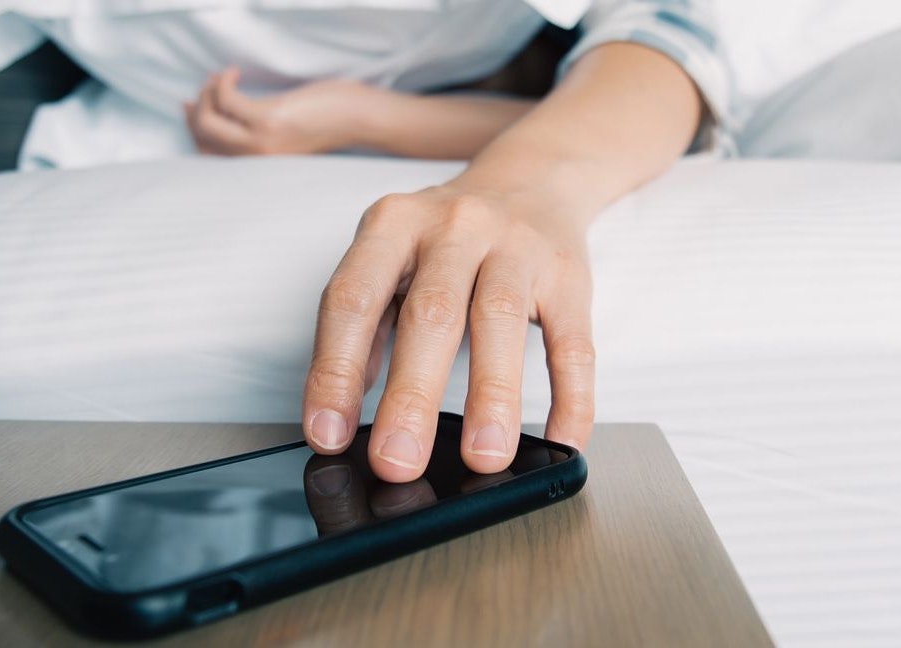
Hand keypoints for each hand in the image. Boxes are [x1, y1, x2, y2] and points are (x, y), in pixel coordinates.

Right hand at [183, 68, 381, 155]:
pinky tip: (233, 73)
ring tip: (222, 78)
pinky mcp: (268, 121)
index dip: (193, 127)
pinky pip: (226, 100)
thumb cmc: (328, 120)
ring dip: (207, 92)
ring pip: (207, 120)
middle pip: (200, 136)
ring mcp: (260, 143)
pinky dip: (222, 82)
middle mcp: (257, 159)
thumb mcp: (289, 130)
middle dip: (195, 108)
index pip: (208, 154)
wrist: (358, 119)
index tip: (192, 104)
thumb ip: (263, 129)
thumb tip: (233, 110)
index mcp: (260, 164)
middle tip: (208, 86)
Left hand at [302, 184, 594, 482]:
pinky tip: (561, 439)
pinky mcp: (569, 276)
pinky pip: (573, 344)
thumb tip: (341, 413)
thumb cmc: (449, 237)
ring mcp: (516, 248)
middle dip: (412, 396)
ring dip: (492, 397)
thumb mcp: (392, 257)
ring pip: (501, 322)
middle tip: (397, 461)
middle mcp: (454, 227)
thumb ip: (368, 325)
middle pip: (431, 313)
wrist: (533, 179)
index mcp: (394, 224)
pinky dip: (569, 397)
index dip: (335, 370)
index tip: (328, 435)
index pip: (353, 300)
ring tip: (483, 457)